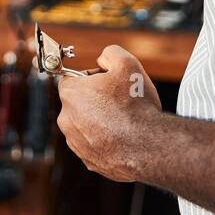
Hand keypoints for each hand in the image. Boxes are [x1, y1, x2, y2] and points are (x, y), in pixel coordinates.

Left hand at [56, 45, 161, 182]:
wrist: (147, 146)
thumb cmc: (136, 106)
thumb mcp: (127, 63)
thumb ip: (110, 53)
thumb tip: (102, 59)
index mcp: (71, 94)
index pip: (72, 78)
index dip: (92, 77)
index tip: (109, 81)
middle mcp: (67, 120)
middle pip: (79, 103)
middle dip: (96, 99)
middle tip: (120, 100)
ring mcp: (76, 143)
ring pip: (86, 125)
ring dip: (100, 121)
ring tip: (124, 120)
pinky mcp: (89, 161)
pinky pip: (95, 144)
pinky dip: (106, 140)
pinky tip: (124, 137)